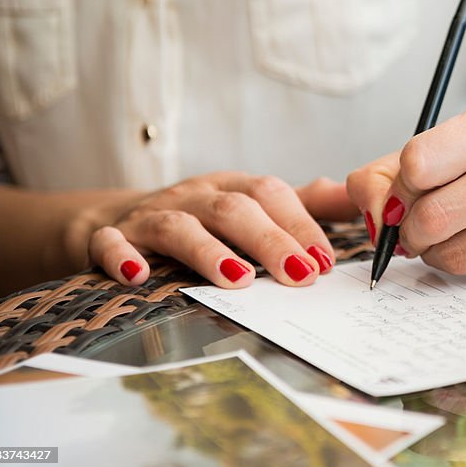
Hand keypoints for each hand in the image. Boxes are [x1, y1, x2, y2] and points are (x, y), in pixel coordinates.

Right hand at [64, 172, 357, 287]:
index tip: (326, 261)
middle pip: (233, 210)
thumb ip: (302, 204)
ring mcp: (151, 215)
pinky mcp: (112, 237)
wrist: (116, 219)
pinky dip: (122, 256)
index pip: (271, 194)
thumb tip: (353, 197)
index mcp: (231, 186)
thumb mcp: (251, 205)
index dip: (300, 224)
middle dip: (270, 241)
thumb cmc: (202, 217)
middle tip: (300, 275)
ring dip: (208, 252)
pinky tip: (138, 277)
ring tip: (238, 280)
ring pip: (179, 226)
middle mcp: (194, 196)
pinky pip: (112, 243)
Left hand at [347, 100, 465, 286]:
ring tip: (461, 233)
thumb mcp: (447, 146)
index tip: (406, 196)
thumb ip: (384, 176)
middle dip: (413, 232)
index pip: (418, 164)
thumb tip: (371, 221)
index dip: (399, 190)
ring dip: (442, 254)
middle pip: (434, 218)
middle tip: (422, 227)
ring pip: (457, 258)